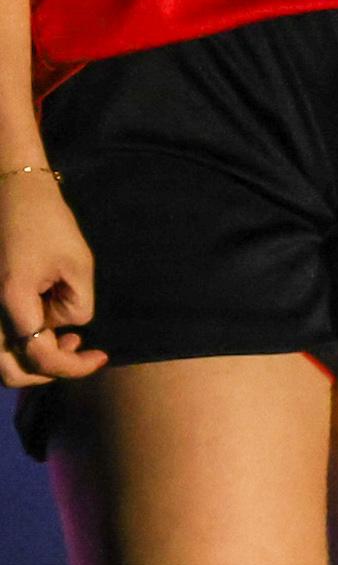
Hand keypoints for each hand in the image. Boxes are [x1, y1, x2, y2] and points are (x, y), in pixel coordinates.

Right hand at [0, 165, 101, 384]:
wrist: (9, 192)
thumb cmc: (46, 222)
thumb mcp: (77, 264)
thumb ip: (76, 304)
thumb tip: (68, 329)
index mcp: (10, 301)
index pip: (40, 357)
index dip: (74, 367)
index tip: (101, 356)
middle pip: (9, 372)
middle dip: (48, 372)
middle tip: (81, 354)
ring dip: (31, 362)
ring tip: (67, 341)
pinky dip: (20, 345)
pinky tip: (48, 325)